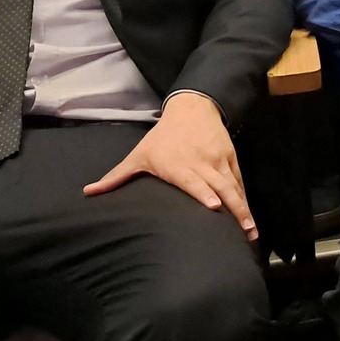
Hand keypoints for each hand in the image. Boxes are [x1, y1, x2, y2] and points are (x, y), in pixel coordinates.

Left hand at [83, 91, 254, 240]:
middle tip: (245, 232)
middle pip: (220, 187)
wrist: (191, 109)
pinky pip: (239, 180)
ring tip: (252, 230)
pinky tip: (249, 215)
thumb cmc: (161, 138)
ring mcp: (218, 160)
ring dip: (243, 208)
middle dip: (234, 209)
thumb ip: (116, 177)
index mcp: (178, 165)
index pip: (193, 180)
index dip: (204, 193)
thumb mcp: (138, 155)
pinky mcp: (230, 157)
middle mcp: (201, 163)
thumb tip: (88, 192)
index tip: (214, 207)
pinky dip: (244, 197)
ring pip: (233, 186)